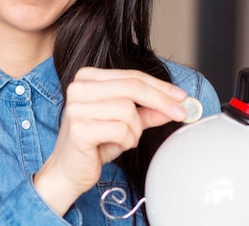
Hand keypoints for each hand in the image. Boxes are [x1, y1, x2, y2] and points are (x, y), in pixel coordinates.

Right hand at [33, 67, 186, 214]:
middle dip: (161, 101)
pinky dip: (127, 141)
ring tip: (125, 140)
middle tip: (180, 113)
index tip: (181, 97)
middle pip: (132, 87)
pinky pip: (120, 130)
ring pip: (128, 110)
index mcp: (87, 78)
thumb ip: (146, 112)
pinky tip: (116, 146)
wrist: (67, 172)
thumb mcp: (124, 123)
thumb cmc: (93, 144)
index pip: (131, 76)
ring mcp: (76, 107)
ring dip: (136, 130)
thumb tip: (174, 105)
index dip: (160, 86)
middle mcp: (79, 87)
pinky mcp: (79, 128)